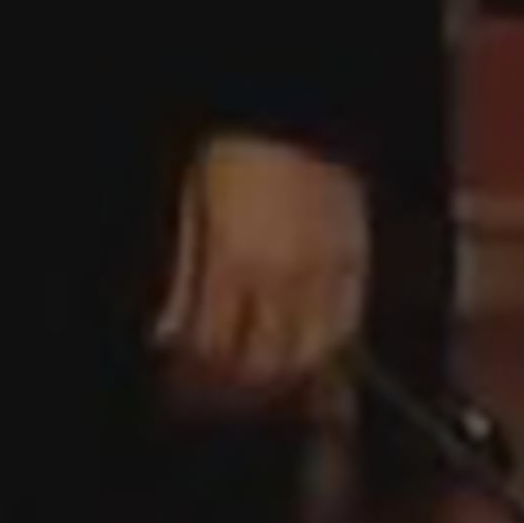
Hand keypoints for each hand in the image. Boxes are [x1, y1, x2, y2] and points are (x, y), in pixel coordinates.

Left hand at [152, 136, 368, 412]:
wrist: (292, 116)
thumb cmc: (232, 156)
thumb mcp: (192, 212)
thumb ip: (186, 280)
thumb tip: (167, 337)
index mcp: (235, 259)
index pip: (212, 347)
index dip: (193, 381)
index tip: (178, 393)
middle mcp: (283, 274)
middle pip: (259, 365)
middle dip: (230, 396)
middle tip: (210, 406)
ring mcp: (326, 272)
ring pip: (306, 358)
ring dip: (276, 387)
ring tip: (252, 396)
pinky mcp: (356, 264)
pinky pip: (344, 329)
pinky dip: (320, 358)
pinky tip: (299, 367)